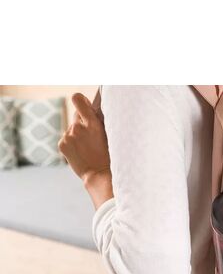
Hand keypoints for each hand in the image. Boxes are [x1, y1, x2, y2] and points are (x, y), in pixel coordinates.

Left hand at [59, 93, 112, 208]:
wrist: (99, 175)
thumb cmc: (110, 155)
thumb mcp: (110, 135)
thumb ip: (100, 120)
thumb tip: (95, 107)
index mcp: (92, 123)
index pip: (77, 99)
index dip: (81, 101)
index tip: (86, 106)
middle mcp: (77, 128)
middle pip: (76, 115)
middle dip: (83, 121)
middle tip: (92, 135)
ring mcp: (68, 136)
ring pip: (72, 128)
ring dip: (78, 134)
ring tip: (88, 147)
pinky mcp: (62, 144)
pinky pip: (66, 137)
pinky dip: (72, 143)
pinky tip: (81, 152)